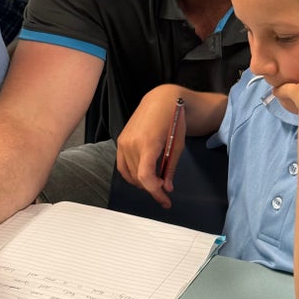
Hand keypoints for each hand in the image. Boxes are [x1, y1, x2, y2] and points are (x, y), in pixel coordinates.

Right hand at [117, 87, 186, 207]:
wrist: (161, 100)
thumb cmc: (173, 119)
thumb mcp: (178, 145)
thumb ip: (170, 168)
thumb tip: (168, 188)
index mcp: (148, 143)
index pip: (146, 177)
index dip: (155, 192)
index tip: (165, 199)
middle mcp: (132, 143)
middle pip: (138, 178)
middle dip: (152, 188)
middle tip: (165, 190)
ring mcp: (124, 142)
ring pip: (130, 174)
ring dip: (142, 182)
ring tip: (156, 181)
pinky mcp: (121, 141)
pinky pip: (122, 166)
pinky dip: (131, 175)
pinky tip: (142, 176)